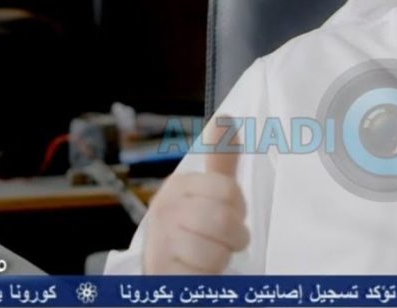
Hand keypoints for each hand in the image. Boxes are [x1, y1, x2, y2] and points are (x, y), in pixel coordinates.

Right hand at [142, 116, 249, 273]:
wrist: (168, 275)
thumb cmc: (194, 232)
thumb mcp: (210, 194)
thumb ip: (220, 160)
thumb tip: (225, 119)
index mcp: (178, 186)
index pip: (227, 189)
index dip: (237, 208)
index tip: (229, 215)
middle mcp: (164, 209)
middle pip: (223, 219)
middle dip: (232, 236)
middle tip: (222, 240)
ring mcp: (159, 241)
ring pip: (216, 249)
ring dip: (221, 258)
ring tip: (210, 257)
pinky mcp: (161, 272)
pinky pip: (203, 272)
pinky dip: (208, 276)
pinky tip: (197, 272)